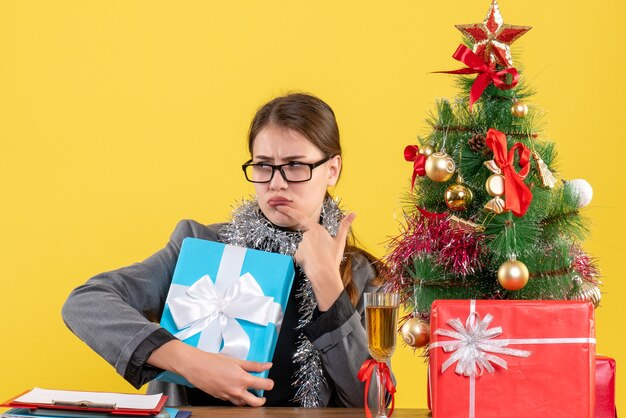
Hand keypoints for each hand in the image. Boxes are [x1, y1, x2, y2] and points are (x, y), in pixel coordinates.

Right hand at [148, 340, 273, 405]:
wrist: (195, 366)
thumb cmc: (213, 361)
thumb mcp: (236, 360)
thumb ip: (253, 365)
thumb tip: (267, 365)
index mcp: (242, 379)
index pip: (263, 385)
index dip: (269, 384)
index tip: (269, 383)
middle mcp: (236, 390)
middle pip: (255, 402)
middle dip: (261, 400)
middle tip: (263, 396)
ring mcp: (227, 396)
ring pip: (242, 403)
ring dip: (248, 400)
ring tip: (249, 394)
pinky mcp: (220, 398)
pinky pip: (231, 401)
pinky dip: (235, 397)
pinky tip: (234, 390)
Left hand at [274, 205, 355, 310]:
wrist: (324, 274)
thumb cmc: (332, 258)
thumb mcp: (340, 241)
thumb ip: (345, 225)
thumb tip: (354, 213)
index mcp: (316, 229)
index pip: (299, 217)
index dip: (288, 210)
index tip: (279, 206)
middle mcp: (306, 235)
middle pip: (306, 236)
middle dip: (311, 244)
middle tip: (321, 253)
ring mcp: (300, 244)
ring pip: (303, 245)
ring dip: (308, 251)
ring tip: (317, 258)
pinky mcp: (296, 254)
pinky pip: (299, 254)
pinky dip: (304, 257)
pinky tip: (311, 262)